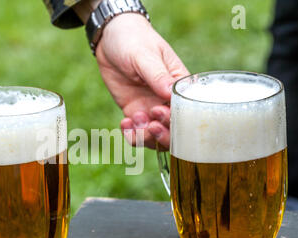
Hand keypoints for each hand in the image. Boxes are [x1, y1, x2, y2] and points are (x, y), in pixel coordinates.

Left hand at [95, 13, 188, 148]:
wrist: (111, 40)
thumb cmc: (134, 40)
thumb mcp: (145, 55)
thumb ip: (157, 75)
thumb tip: (169, 93)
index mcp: (180, 86)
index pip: (186, 111)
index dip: (175, 119)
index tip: (158, 110)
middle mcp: (168, 101)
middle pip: (175, 130)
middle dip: (164, 134)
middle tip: (149, 125)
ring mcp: (151, 109)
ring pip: (156, 137)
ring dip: (146, 137)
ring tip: (132, 122)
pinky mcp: (135, 112)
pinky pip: (137, 133)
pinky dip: (132, 136)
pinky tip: (124, 124)